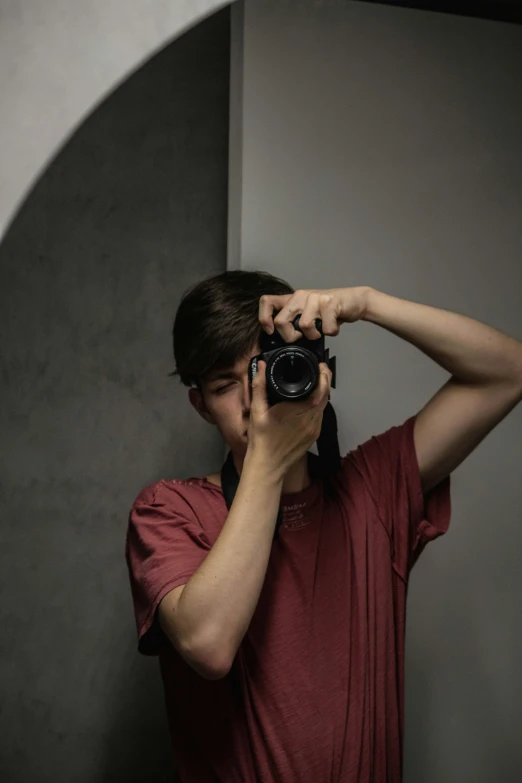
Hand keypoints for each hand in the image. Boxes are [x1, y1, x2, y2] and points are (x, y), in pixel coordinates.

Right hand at [246, 359, 332, 478]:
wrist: (267, 466)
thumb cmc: (261, 440)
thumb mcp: (256, 411)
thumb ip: (259, 386)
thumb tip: (261, 366)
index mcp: (298, 412)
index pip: (321, 390)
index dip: (324, 376)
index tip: (320, 366)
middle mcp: (311, 421)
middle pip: (326, 396)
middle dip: (324, 381)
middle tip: (319, 369)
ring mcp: (314, 429)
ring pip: (324, 406)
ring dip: (322, 394)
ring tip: (314, 383)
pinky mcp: (314, 436)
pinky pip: (320, 416)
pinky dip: (317, 406)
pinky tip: (309, 402)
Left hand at [258, 286, 370, 342]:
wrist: (355, 300)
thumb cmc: (330, 310)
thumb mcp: (308, 313)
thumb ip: (294, 321)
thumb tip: (282, 340)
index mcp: (292, 299)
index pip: (266, 302)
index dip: (264, 319)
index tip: (270, 331)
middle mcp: (300, 296)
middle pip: (280, 321)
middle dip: (290, 337)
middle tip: (301, 337)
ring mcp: (314, 298)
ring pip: (304, 326)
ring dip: (314, 335)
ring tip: (321, 330)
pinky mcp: (329, 302)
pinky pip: (325, 329)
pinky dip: (331, 332)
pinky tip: (334, 325)